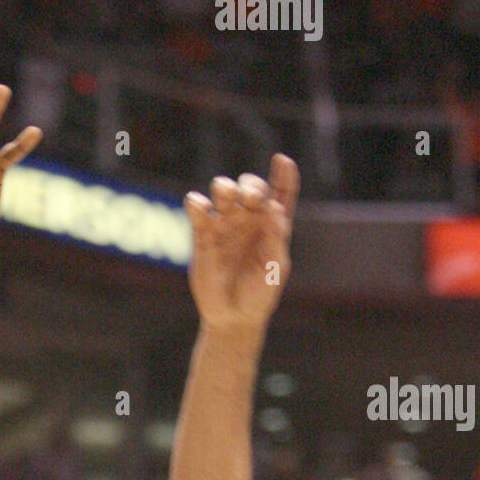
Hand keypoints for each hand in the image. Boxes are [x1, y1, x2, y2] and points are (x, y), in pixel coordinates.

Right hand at [184, 155, 298, 332]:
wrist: (231, 318)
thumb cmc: (259, 295)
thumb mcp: (275, 268)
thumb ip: (276, 238)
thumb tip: (274, 210)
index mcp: (274, 225)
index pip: (281, 193)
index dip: (283, 175)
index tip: (282, 160)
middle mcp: (249, 221)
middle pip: (251, 188)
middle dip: (251, 186)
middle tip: (250, 197)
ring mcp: (225, 226)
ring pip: (224, 193)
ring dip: (225, 187)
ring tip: (225, 193)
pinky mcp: (202, 237)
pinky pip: (198, 212)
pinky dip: (196, 203)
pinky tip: (199, 204)